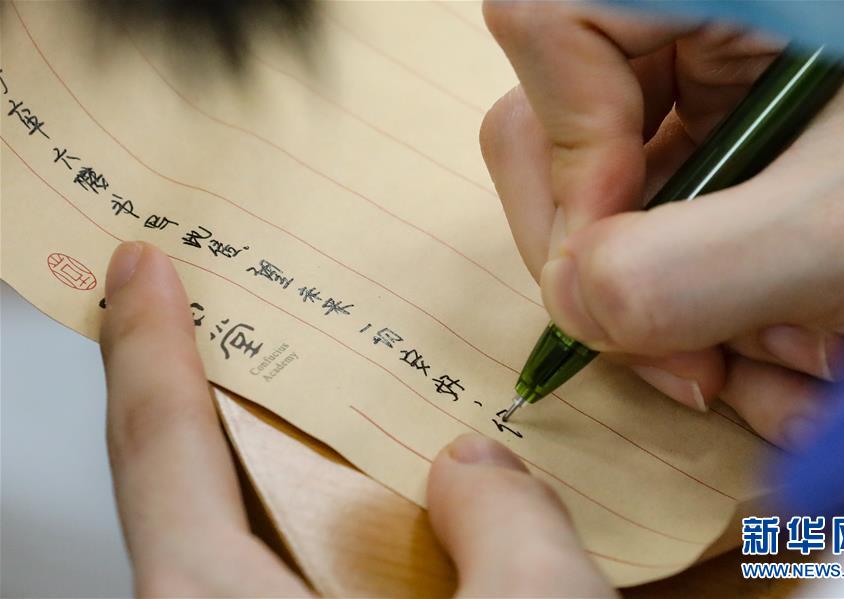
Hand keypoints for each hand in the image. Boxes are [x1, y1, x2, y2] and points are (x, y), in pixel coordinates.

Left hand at [99, 242, 612, 596]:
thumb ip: (506, 523)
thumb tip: (476, 465)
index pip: (159, 454)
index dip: (145, 349)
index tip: (138, 270)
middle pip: (187, 492)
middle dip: (208, 397)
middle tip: (228, 322)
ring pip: (252, 537)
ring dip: (282, 468)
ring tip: (320, 408)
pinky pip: (299, 574)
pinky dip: (331, 528)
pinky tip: (395, 510)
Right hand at [479, 1, 843, 447]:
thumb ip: (693, 270)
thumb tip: (574, 303)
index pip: (554, 23)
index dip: (566, 157)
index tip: (610, 264)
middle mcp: (710, 18)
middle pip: (563, 127)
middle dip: (610, 264)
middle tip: (672, 355)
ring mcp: (720, 81)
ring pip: (618, 194)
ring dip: (675, 308)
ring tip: (775, 375)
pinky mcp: (740, 136)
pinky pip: (673, 221)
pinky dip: (714, 304)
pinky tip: (788, 351)